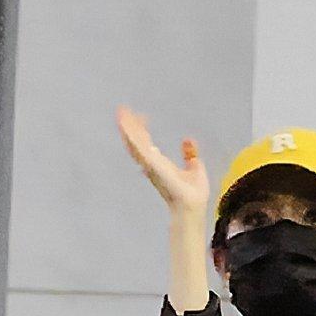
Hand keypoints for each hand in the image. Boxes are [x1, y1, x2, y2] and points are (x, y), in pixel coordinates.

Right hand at [116, 106, 208, 221]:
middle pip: (137, 142)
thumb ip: (190, 154)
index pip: (148, 144)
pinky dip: (130, 134)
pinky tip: (126, 123)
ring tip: (120, 112)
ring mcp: (149, 163)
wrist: (191, 204)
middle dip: (130, 126)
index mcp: (159, 165)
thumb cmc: (192, 194)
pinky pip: (137, 146)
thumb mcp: (194, 168)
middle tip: (123, 110)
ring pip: (134, 142)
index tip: (142, 117)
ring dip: (126, 127)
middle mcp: (151, 164)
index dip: (143, 131)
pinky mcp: (150, 163)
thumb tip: (187, 140)